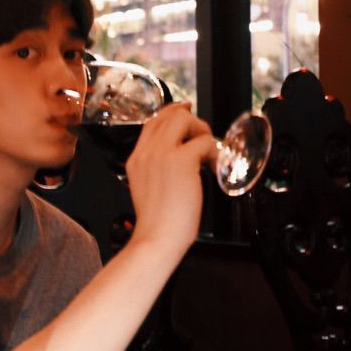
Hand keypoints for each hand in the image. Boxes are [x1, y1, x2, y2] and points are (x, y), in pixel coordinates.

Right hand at [126, 102, 215, 261]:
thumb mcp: (147, 190)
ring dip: (202, 130)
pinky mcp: (181, 161)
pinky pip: (204, 142)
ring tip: (208, 151)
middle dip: (191, 121)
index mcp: (136, 159)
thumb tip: (179, 161)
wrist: (156, 238)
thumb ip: (156, 170)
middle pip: (168, 115)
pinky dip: (214, 151)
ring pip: (184, 119)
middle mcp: (146, 153)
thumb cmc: (157, 223)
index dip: (171, 113)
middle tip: (202, 137)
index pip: (152, 122)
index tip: (184, 112)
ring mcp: (162, 154)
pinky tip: (214, 166)